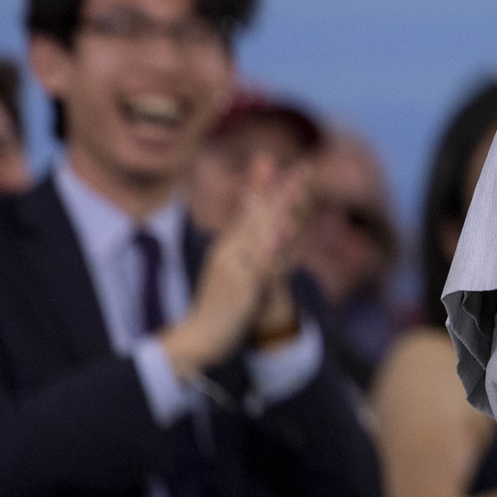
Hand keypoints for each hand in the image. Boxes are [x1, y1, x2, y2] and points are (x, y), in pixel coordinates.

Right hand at [160, 155, 314, 376]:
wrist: (196, 337)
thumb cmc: (216, 306)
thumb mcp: (228, 272)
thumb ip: (238, 250)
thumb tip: (252, 235)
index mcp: (226, 247)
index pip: (245, 211)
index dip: (260, 185)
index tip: (269, 159)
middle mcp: (228, 252)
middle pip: (257, 215)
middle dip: (280, 190)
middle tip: (300, 167)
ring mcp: (234, 268)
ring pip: (260, 233)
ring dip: (280, 209)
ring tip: (296, 188)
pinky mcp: (240, 287)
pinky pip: (261, 264)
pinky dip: (272, 246)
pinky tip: (283, 232)